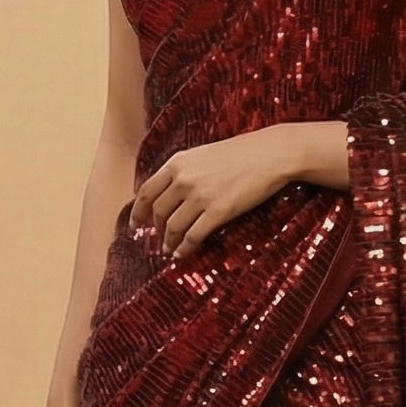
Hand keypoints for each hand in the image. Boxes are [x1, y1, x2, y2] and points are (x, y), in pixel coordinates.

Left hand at [130, 125, 297, 258]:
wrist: (270, 154)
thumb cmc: (240, 152)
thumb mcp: (202, 154)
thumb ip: (183, 171)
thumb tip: (168, 193)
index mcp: (177, 163)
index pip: (147, 191)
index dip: (138, 211)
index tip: (135, 224)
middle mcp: (184, 179)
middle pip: (158, 211)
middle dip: (156, 229)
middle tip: (159, 239)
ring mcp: (200, 196)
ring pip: (173, 227)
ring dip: (169, 242)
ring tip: (170, 250)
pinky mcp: (218, 211)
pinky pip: (193, 236)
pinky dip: (185, 248)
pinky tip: (183, 254)